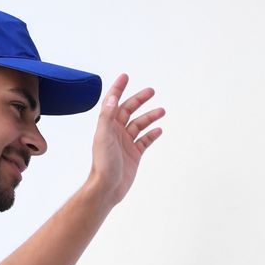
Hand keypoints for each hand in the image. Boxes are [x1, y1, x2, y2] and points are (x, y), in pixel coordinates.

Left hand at [85, 75, 163, 208]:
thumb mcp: (104, 136)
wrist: (107, 188)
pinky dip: (152, 134)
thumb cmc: (103, 163)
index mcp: (107, 126)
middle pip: (128, 110)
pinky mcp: (134, 154)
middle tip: (151, 91)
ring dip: (150, 116)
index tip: (125, 76)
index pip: (112, 102)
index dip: (118, 88)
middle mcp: (116, 132)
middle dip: (139, 100)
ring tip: (162, 111)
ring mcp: (125, 143)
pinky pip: (145, 141)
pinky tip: (159, 130)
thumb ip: (107, 116)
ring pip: (139, 125)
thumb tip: (113, 98)